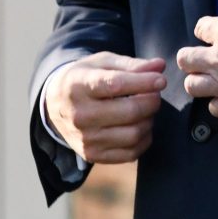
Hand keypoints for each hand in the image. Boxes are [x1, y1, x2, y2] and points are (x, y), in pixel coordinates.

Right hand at [45, 52, 164, 163]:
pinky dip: (144, 139)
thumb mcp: (103, 63)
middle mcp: (80, 115)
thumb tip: (159, 66)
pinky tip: (140, 126)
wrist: (56, 105)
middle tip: (154, 94)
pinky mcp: (92, 155)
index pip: (116, 85)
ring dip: (149, 120)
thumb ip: (132, 64)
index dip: (144, 82)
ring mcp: (85, 139)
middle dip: (152, 101)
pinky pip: (131, 153)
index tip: (161, 80)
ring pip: (134, 134)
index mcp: (79, 86)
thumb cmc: (86, 78)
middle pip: (130, 111)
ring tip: (145, 109)